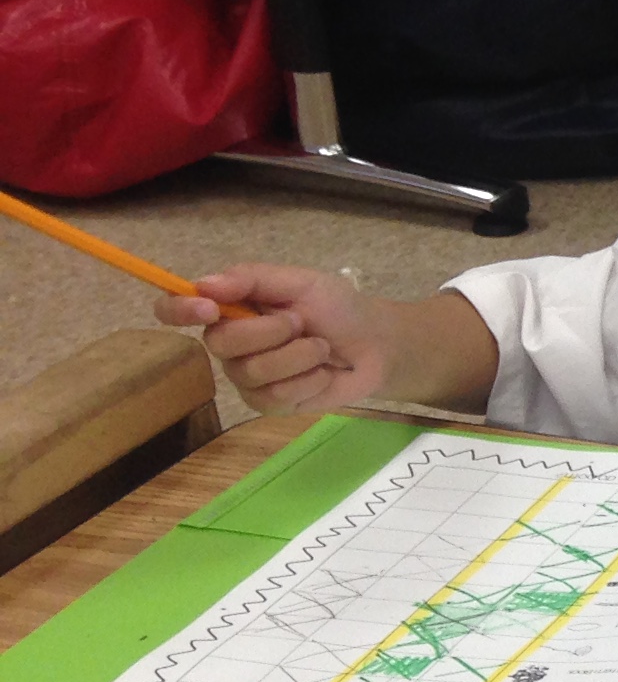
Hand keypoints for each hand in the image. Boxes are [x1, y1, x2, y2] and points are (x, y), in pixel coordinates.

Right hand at [158, 263, 499, 416]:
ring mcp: (246, 377)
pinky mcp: (268, 404)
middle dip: (268, 332)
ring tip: (320, 348)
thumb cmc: (337, 308)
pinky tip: (322, 373)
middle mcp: (229, 343)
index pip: (176, 309)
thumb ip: (252, 278)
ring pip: (250, 372)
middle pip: (220, 342)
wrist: (376, 346)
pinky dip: (306, 381)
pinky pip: (273, 396)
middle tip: (300, 323)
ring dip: (295, 357)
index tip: (207, 307)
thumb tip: (202, 283)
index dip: (179, 309)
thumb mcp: (300, 282)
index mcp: (229, 307)